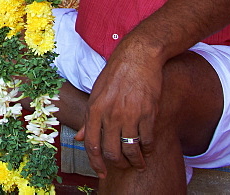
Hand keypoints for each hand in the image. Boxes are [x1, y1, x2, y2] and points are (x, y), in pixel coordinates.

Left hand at [75, 49, 160, 177]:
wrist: (138, 57)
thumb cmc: (115, 73)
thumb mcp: (95, 93)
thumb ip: (89, 118)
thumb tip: (80, 139)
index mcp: (94, 109)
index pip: (92, 145)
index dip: (96, 164)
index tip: (102, 173)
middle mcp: (110, 114)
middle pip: (111, 152)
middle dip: (117, 164)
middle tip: (123, 166)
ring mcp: (130, 114)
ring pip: (131, 150)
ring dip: (136, 161)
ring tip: (139, 163)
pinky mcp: (148, 112)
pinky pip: (148, 140)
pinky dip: (148, 149)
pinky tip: (148, 149)